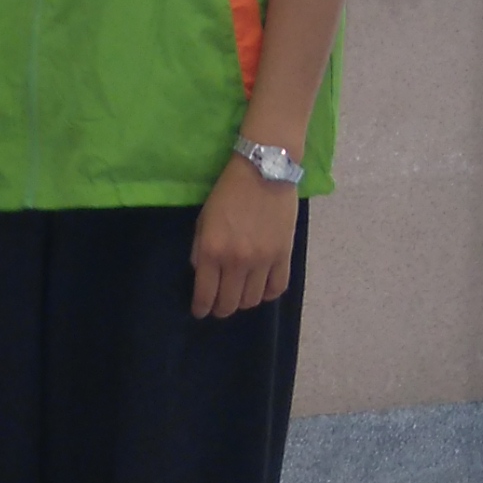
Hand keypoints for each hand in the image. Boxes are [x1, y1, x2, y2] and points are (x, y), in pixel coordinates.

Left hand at [190, 155, 297, 320]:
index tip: (201, 311)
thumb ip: (199, 250)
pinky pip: (277, 288)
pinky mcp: (283, 256)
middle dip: (220, 310)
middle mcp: (236, 261)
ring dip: (243, 302)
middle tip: (219, 307)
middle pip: (229, 303)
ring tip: (239, 295)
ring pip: (252, 300)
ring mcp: (262, 261)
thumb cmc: (228, 192)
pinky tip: (261, 289)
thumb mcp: (203, 219)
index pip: (205, 294)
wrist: (264, 171)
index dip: (201, 308)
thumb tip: (201, 274)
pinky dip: (267, 294)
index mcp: (211, 251)